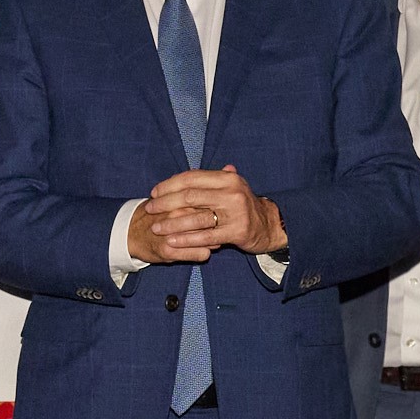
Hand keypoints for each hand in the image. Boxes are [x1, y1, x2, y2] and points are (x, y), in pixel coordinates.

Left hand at [137, 167, 283, 263]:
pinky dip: (187, 239)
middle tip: (150, 209)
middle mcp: (232, 192)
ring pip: (196, 217)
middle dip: (166, 202)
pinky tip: (172, 241)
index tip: (154, 192)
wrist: (269, 224)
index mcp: (227, 178)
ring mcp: (235, 212)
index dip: (170, 184)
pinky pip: (206, 236)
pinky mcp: (237, 231)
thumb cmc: (242, 205)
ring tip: (156, 227)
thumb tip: (180, 178)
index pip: (192, 177)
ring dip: (172, 223)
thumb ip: (209, 181)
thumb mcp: (230, 187)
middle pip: (190, 195)